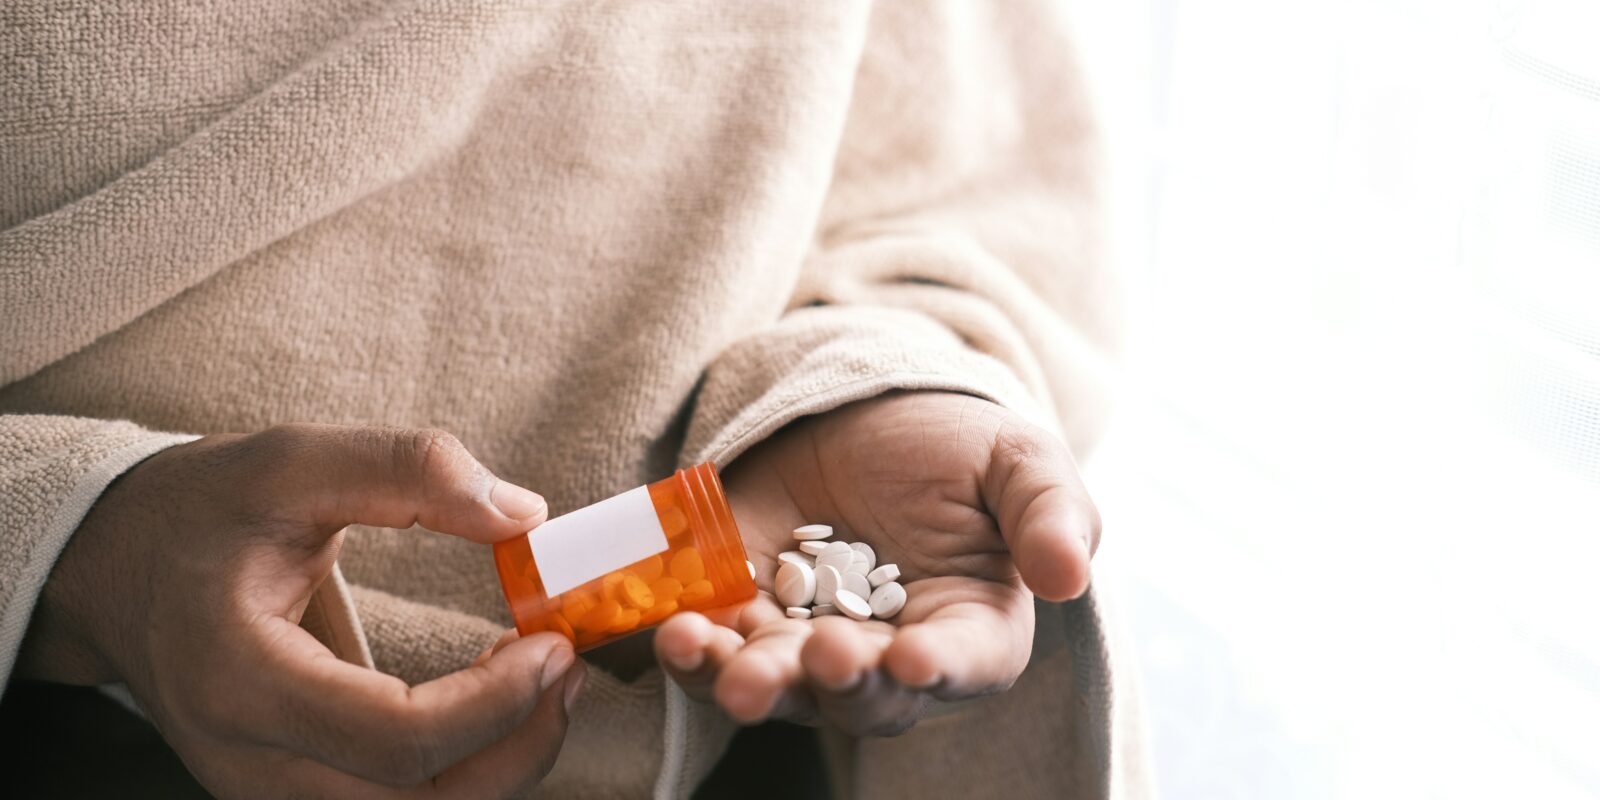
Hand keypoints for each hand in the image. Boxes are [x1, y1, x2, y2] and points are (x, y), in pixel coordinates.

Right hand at [16, 425, 585, 797]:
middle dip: (518, 746)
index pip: (394, 740)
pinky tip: (493, 701)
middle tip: (568, 665)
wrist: (111, 566)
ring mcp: (266, 790)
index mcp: (240, 681)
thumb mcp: (290, 461)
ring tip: (543, 681)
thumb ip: (407, 471)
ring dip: (500, 764)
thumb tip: (522, 513)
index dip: (494, 705)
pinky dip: (462, 766)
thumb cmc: (195, 513)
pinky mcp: (290, 788)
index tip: (553, 644)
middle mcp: (248, 762)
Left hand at [654, 392, 1098, 734]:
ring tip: (719, 663)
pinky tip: (675, 633)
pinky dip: (694, 652)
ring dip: (750, 683)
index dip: (941, 669)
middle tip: (816, 657)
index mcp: (971, 627)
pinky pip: (718, 651)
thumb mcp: (1018, 459)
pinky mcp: (744, 616)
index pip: (965, 663)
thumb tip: (1069, 576)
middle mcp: (889, 656)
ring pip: (782, 687)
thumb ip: (1051, 513)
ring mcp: (810, 642)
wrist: (864, 415)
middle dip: (837, 683)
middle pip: (865, 695)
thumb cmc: (956, 446)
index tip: (913, 659)